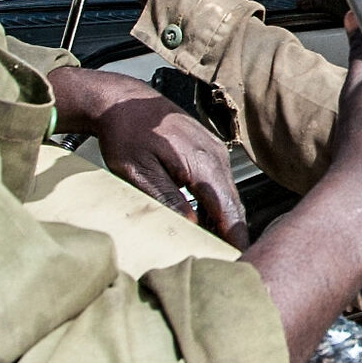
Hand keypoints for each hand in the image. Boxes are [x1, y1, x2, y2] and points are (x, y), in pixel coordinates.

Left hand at [49, 67, 248, 247]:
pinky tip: (202, 219)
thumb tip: (190, 226)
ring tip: (212, 245)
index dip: (236, 238)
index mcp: (203, 164)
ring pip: (228, 195)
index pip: (229, 210)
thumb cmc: (127, 132)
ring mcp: (216, 151)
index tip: (238, 260)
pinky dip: (216, 204)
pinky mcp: (209, 150)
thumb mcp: (139, 171)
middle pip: (234, 205)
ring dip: (223, 220)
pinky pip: (220, 184)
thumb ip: (167, 198)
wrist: (123, 101)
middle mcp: (216, 156)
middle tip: (225, 261)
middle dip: (232, 234)